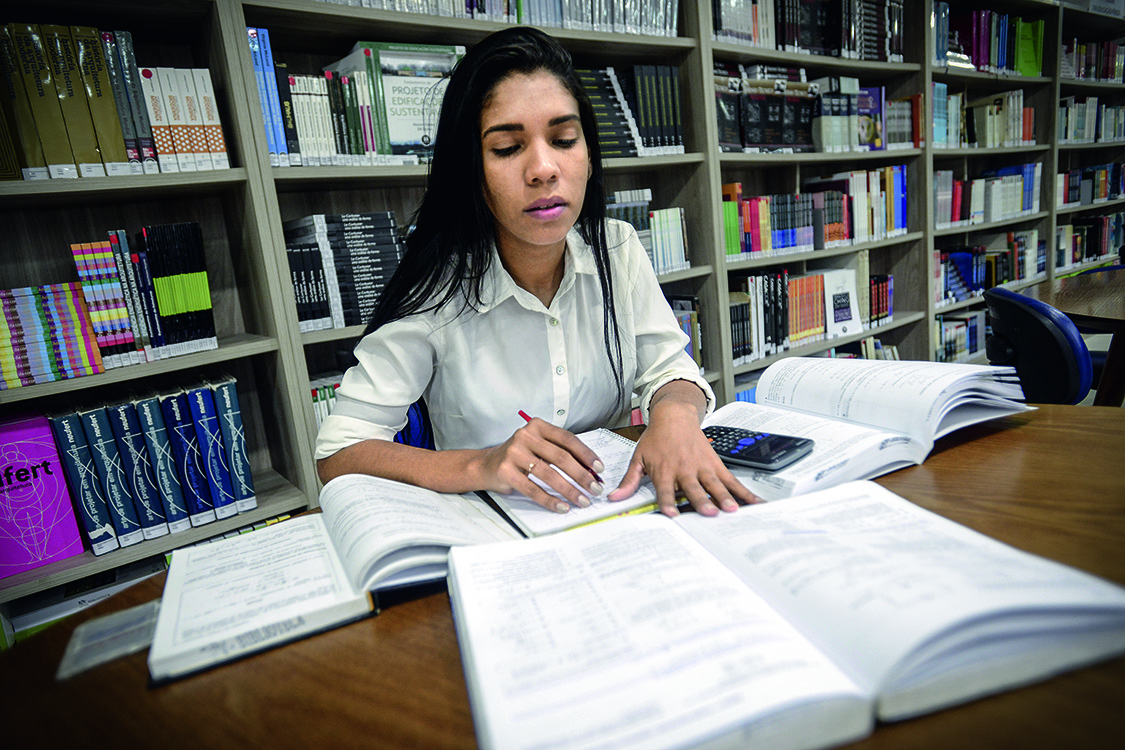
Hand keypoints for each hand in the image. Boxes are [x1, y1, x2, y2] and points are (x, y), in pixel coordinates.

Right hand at [476, 417, 605, 513]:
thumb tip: (590, 472)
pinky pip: (533, 489)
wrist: (485, 465)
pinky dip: (549, 500)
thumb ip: (560, 453)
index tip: (599, 469)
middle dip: (581, 475)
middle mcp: (525, 436)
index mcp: (537, 426)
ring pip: (549, 474)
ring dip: (569, 490)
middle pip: (561, 457)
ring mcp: (514, 453)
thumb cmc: (518, 457)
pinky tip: (562, 506)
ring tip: (582, 500)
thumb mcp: (538, 447)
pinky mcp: (506, 471)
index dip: (586, 455)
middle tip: (595, 489)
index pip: (568, 439)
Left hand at [609, 385, 758, 516]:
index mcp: (665, 471)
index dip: (668, 503)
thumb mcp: (639, 458)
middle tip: (710, 513)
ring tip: (732, 510)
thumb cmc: (656, 439)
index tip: (672, 514)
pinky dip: (743, 492)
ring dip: (724, 497)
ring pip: (715, 485)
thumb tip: (614, 498)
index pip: (665, 490)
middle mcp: (685, 470)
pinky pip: (731, 481)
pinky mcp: (715, 465)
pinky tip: (754, 503)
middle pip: (694, 489)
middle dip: (702, 501)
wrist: (674, 416)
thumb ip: (629, 481)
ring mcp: (702, 468)